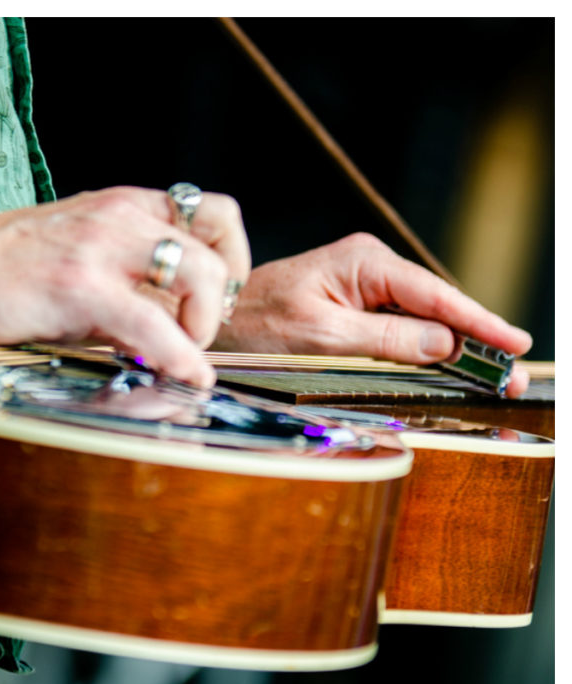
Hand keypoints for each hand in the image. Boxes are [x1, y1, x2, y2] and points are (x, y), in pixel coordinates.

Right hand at [0, 187, 248, 387]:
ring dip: (204, 323)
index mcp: (121, 204)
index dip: (229, 258)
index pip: (213, 214)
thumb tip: (156, 324)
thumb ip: (118, 273)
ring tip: (181, 351)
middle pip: (216, 246)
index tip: (210, 297)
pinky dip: (181, 356)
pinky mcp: (82, 287)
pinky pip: (155, 326)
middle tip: (196, 331)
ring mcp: (102, 248)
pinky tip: (185, 376)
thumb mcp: (71, 249)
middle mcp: (120, 216)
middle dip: (221, 299)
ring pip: (201, 276)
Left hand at [215, 233, 532, 396]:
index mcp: (363, 261)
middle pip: (437, 305)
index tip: (513, 343)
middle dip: (476, 339)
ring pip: (424, 317)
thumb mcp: (321, 335)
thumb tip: (444, 343)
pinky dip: (429, 345)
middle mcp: (370, 265)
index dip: (478, 322)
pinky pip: (404, 324)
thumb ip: (385, 339)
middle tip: (512, 374)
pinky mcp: (358, 303)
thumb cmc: (256, 323)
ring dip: (457, 346)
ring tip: (494, 375)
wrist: (216, 319)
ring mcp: (366, 283)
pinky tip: (454, 364)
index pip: (434, 295)